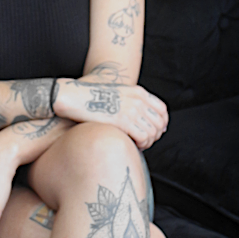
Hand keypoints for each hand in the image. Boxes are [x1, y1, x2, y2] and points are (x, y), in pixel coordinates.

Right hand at [52, 79, 168, 148]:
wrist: (76, 96)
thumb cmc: (92, 97)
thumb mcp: (117, 93)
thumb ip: (130, 101)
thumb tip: (139, 116)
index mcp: (138, 91)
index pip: (162, 109)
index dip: (162, 122)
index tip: (158, 131)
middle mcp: (138, 100)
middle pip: (159, 122)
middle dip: (156, 134)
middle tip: (147, 142)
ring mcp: (131, 110)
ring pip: (152, 131)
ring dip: (149, 141)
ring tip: (140, 145)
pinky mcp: (123, 121)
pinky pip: (143, 137)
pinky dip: (142, 145)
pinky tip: (134, 146)